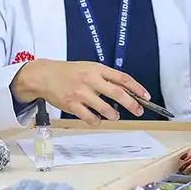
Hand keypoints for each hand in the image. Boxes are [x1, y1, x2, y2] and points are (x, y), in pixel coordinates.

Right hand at [10, 59, 146, 125]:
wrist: (44, 76)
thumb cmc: (68, 72)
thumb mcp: (89, 68)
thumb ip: (105, 77)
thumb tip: (125, 90)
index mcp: (97, 69)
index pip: (123, 78)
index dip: (137, 88)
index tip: (146, 96)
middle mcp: (91, 80)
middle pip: (118, 93)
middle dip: (131, 104)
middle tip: (138, 111)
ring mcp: (81, 93)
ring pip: (105, 108)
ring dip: (113, 115)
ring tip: (114, 116)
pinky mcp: (72, 105)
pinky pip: (90, 118)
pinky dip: (97, 121)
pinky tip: (97, 119)